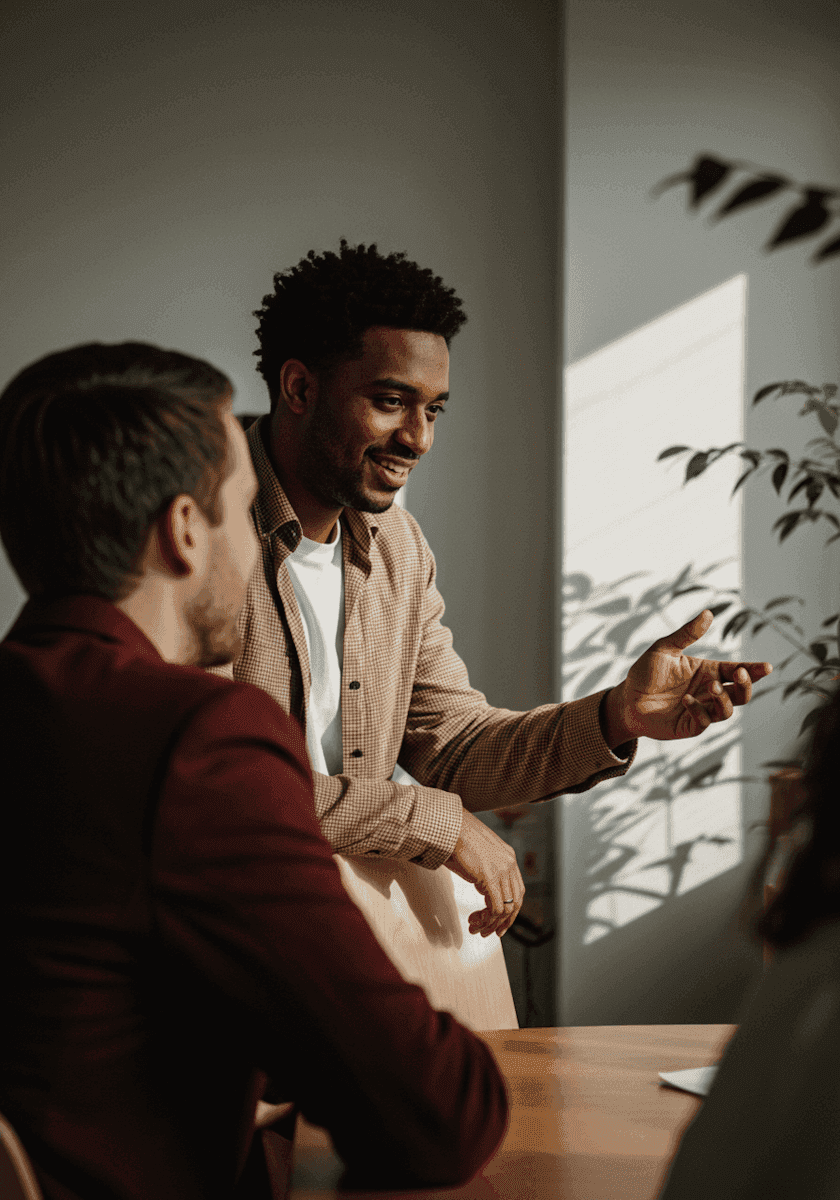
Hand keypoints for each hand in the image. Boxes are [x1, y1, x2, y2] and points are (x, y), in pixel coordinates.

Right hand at [444, 809, 524, 936]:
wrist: (449, 827)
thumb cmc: (456, 839)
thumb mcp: (477, 857)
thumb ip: (485, 872)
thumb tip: (484, 891)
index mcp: (508, 857)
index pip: (517, 891)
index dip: (510, 911)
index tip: (497, 923)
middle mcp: (510, 863)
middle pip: (516, 902)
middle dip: (503, 922)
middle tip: (489, 933)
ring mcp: (502, 870)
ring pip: (506, 908)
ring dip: (491, 923)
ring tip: (476, 929)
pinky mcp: (491, 877)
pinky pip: (496, 907)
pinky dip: (487, 919)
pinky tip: (475, 921)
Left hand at [603, 609, 772, 743]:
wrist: (626, 698)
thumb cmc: (645, 672)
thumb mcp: (664, 648)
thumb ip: (687, 634)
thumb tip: (708, 613)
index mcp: (708, 671)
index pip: (737, 670)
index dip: (754, 670)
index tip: (766, 667)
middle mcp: (708, 691)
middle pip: (741, 693)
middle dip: (746, 685)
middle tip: (740, 674)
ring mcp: (701, 710)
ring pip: (728, 710)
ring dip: (724, 699)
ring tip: (711, 687)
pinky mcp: (690, 725)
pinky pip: (705, 721)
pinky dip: (700, 711)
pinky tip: (686, 701)